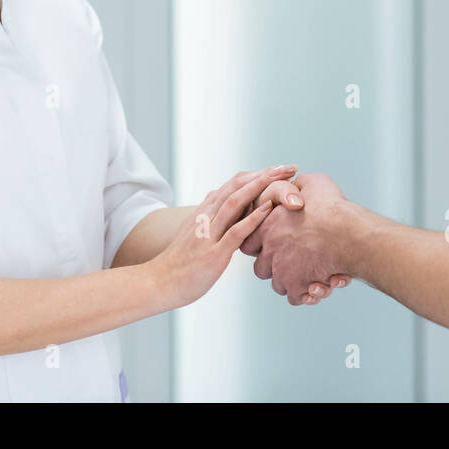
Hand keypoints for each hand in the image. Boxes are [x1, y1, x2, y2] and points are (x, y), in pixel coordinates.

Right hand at [149, 166, 291, 309]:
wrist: (159, 282)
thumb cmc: (178, 261)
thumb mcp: (191, 230)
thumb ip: (205, 214)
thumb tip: (213, 195)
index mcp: (204, 211)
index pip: (233, 184)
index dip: (256, 174)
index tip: (278, 169)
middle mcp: (206, 216)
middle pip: (237, 186)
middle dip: (264, 174)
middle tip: (288, 167)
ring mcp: (209, 233)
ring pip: (235, 202)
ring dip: (260, 187)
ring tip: (282, 178)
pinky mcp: (213, 253)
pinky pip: (235, 231)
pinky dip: (253, 218)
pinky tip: (269, 208)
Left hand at [240, 172, 352, 305]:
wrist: (346, 232)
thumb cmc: (331, 207)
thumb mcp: (311, 183)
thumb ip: (296, 187)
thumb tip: (295, 188)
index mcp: (267, 226)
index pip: (249, 242)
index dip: (262, 243)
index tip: (277, 242)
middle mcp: (270, 251)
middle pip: (262, 267)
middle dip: (276, 266)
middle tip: (295, 260)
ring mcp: (281, 271)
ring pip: (279, 284)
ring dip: (294, 281)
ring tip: (313, 273)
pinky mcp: (297, 286)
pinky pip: (296, 297)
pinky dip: (307, 294)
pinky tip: (321, 283)